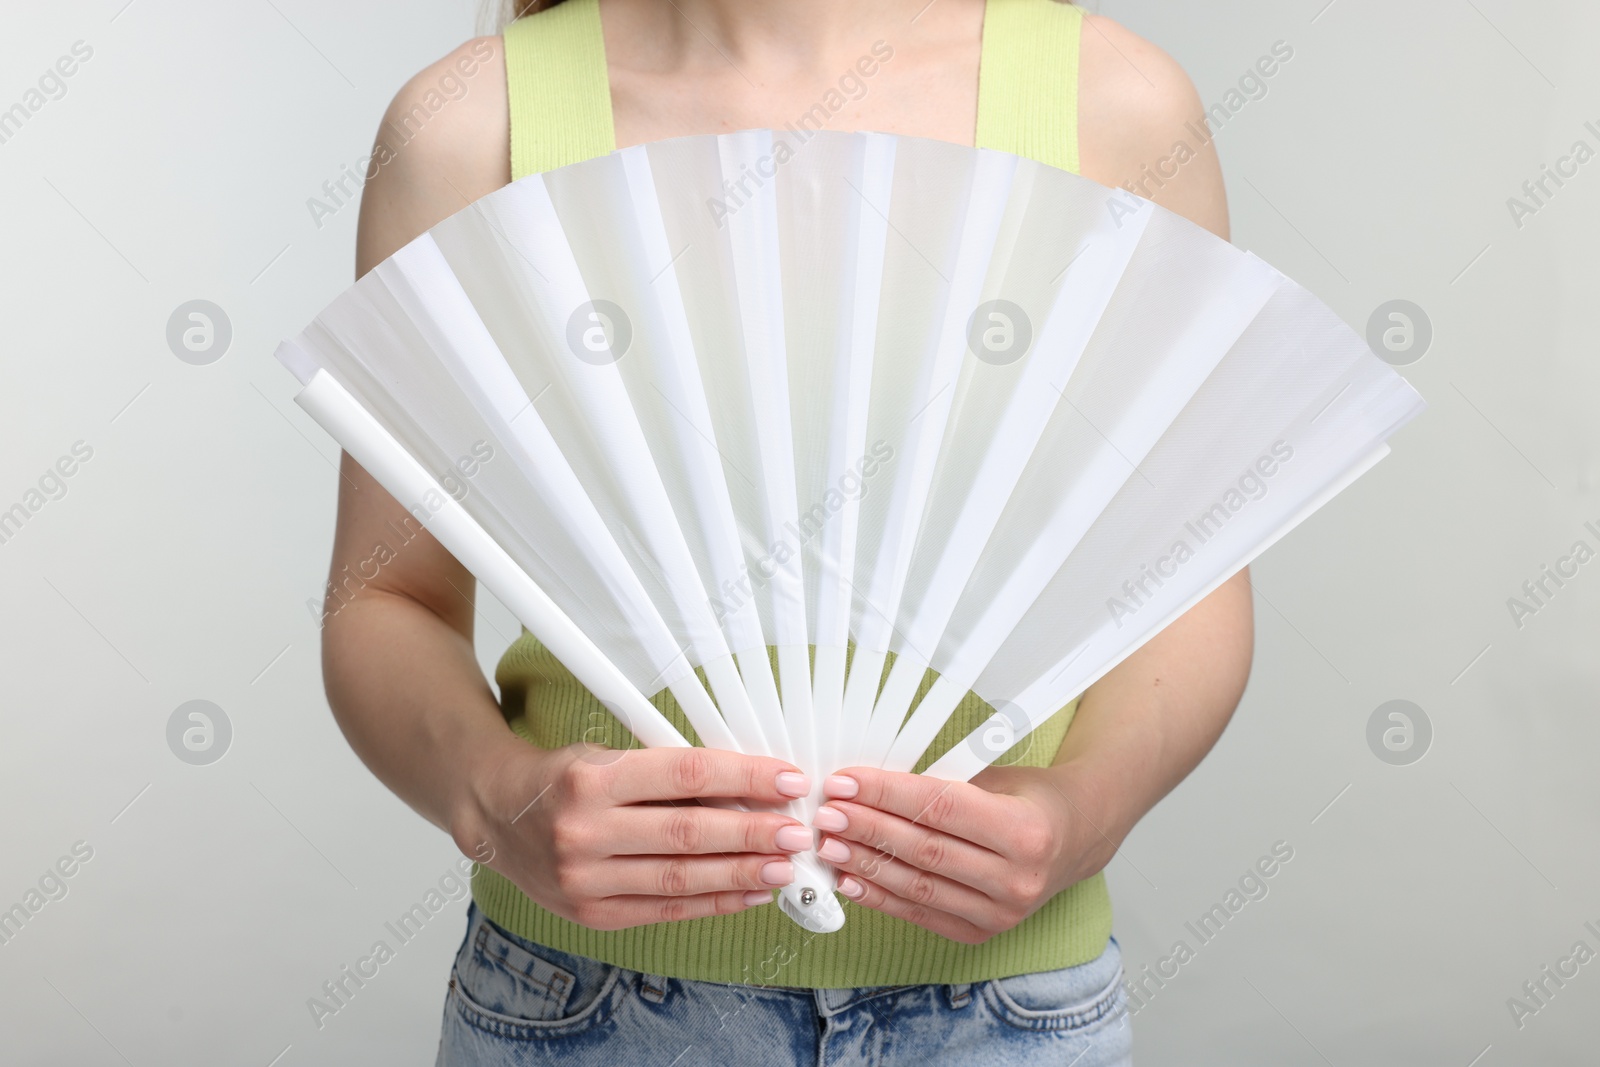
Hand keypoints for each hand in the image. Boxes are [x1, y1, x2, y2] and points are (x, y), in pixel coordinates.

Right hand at [454, 737, 813, 929]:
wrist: (499, 815)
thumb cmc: (564, 779)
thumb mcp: (609, 757)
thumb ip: (669, 773)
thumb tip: (748, 786)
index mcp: (592, 778)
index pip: (685, 774)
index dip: (744, 776)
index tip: (788, 779)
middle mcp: (583, 830)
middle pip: (688, 833)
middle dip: (752, 832)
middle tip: (796, 831)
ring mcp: (584, 878)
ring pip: (680, 878)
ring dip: (740, 872)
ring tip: (783, 866)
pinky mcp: (590, 914)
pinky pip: (665, 909)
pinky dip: (713, 902)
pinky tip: (749, 892)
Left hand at [812, 764, 1105, 943]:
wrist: (1075, 839)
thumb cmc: (1030, 800)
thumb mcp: (994, 777)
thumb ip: (939, 784)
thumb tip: (868, 784)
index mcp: (1025, 829)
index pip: (938, 808)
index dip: (885, 794)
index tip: (845, 782)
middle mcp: (1016, 877)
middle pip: (924, 849)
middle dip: (866, 829)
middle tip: (826, 813)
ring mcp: (1001, 912)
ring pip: (918, 886)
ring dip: (866, 865)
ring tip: (830, 845)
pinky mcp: (983, 932)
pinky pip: (921, 914)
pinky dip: (881, 897)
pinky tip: (851, 879)